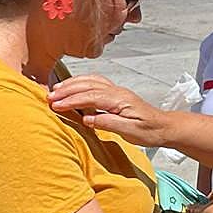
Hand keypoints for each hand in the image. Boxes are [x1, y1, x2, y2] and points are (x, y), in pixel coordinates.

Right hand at [48, 75, 171, 146]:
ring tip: (55, 91)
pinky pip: (95, 83)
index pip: (90, 97)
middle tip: (49, 97)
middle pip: (87, 85)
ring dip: (72, 84)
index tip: (56, 105)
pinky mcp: (116, 94)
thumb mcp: (129, 132)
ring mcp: (116, 91)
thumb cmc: (149, 131)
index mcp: (120, 100)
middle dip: (67, 90)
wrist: (164, 127)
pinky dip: (81, 83)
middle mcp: (117, 91)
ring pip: (90, 81)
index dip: (72, 100)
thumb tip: (87, 119)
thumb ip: (108, 123)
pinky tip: (73, 88)